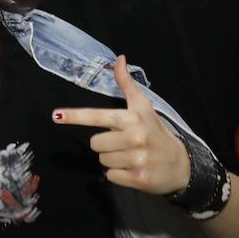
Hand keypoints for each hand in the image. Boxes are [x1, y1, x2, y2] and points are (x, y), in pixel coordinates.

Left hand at [53, 55, 189, 193]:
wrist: (182, 164)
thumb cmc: (156, 132)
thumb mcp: (143, 107)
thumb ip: (127, 84)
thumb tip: (119, 58)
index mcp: (132, 118)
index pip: (98, 116)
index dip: (75, 116)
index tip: (56, 115)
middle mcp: (135, 137)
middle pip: (95, 143)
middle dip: (105, 144)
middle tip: (124, 143)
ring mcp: (137, 159)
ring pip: (102, 160)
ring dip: (113, 160)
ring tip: (130, 156)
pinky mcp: (139, 179)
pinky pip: (111, 176)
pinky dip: (119, 175)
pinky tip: (134, 169)